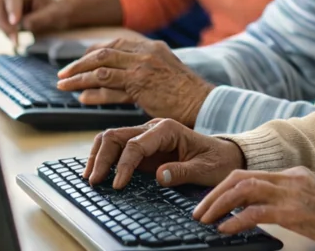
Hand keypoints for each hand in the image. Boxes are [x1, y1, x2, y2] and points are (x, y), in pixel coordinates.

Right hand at [0, 0, 63, 39]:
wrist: (50, 13)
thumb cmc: (53, 12)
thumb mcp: (54, 14)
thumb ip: (42, 19)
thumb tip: (25, 25)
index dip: (12, 10)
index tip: (15, 23)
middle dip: (3, 22)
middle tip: (15, 39)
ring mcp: (3, 1)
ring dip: (2, 29)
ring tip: (17, 39)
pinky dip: (1, 31)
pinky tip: (13, 36)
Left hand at [58, 36, 213, 126]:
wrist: (202, 101)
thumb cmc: (184, 91)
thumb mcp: (163, 69)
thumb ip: (141, 68)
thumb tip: (116, 76)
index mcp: (149, 46)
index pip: (113, 44)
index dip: (92, 53)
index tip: (79, 63)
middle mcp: (144, 53)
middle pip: (102, 54)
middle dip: (79, 64)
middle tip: (63, 74)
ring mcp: (141, 68)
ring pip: (101, 69)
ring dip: (79, 77)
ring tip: (63, 85)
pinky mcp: (140, 85)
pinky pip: (109, 87)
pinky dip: (93, 92)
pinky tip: (81, 97)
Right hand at [85, 118, 243, 189]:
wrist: (225, 155)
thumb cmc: (217, 160)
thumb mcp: (205, 169)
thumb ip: (183, 171)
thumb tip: (159, 175)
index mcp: (167, 129)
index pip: (135, 144)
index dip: (123, 165)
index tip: (117, 185)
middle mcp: (152, 128)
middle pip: (116, 136)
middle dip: (101, 158)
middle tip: (94, 181)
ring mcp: (145, 136)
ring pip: (112, 138)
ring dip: (98, 156)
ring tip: (90, 177)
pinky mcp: (142, 147)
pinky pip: (117, 147)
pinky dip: (104, 157)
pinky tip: (97, 171)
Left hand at [194, 167, 314, 249]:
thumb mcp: (311, 198)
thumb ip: (288, 197)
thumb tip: (259, 207)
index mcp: (292, 173)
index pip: (249, 173)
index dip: (225, 187)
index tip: (210, 200)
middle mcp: (288, 178)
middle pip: (239, 177)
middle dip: (214, 193)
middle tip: (199, 210)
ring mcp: (291, 193)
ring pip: (242, 190)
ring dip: (218, 205)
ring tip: (205, 219)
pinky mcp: (293, 211)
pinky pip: (254, 212)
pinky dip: (234, 220)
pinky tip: (224, 229)